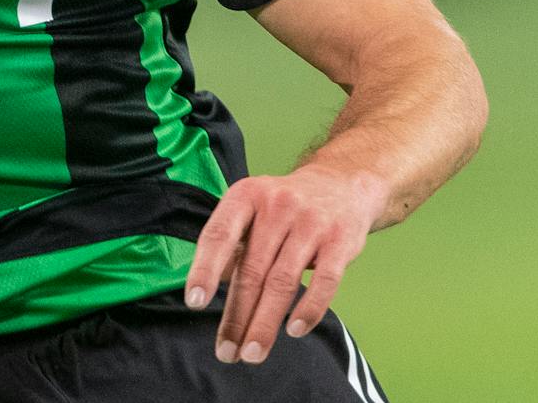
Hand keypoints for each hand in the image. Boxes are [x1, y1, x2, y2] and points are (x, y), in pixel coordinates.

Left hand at [182, 165, 388, 363]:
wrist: (342, 185)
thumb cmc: (284, 207)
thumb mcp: (252, 210)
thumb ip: (231, 245)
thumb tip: (208, 289)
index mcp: (247, 195)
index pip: (219, 235)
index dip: (205, 269)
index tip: (195, 302)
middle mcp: (278, 205)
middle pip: (252, 270)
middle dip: (236, 316)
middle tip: (227, 352)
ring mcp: (311, 222)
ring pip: (283, 282)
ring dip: (265, 324)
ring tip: (252, 353)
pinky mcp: (341, 241)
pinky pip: (324, 282)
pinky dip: (309, 309)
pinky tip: (293, 331)